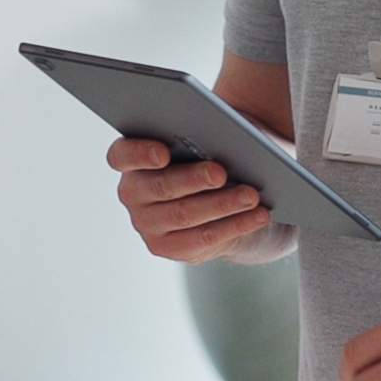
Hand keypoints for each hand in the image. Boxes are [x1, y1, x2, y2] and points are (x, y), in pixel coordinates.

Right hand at [108, 137, 274, 261]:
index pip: (122, 154)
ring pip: (185, 214)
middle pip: (160, 187)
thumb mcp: (208, 135)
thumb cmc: (212, 151)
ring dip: (221, 205)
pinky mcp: (169, 247)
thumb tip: (225, 139)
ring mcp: (147, 223)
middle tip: (220, 172)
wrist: (224, 192)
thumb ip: (205, 133)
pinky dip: (234, 225)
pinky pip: (203, 239)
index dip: (140, 154)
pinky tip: (257, 215)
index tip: (164, 152)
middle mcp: (133, 192)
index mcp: (132, 158)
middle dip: (193, 179)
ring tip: (251, 195)